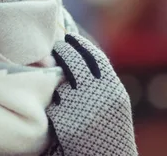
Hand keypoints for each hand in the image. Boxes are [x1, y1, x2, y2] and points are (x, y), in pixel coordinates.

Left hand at [45, 34, 137, 155]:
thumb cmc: (110, 131)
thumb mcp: (115, 103)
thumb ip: (101, 80)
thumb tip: (78, 52)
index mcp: (113, 90)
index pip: (94, 57)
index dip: (80, 43)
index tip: (69, 36)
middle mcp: (98, 96)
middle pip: (72, 63)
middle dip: (62, 52)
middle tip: (56, 48)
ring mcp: (80, 108)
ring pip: (59, 85)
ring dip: (58, 87)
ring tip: (68, 98)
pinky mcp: (64, 122)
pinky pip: (52, 106)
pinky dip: (54, 108)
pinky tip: (63, 117)